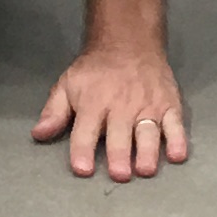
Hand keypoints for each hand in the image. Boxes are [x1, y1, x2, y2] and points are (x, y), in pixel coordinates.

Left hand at [33, 42, 187, 180]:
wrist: (129, 41)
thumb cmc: (95, 70)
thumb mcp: (68, 84)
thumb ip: (54, 112)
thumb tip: (39, 134)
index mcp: (93, 102)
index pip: (85, 130)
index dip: (82, 150)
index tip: (82, 169)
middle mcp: (121, 105)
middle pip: (120, 134)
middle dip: (119, 155)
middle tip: (119, 175)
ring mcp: (148, 105)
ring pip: (148, 132)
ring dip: (148, 151)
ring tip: (145, 170)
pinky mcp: (169, 104)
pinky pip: (175, 124)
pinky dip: (178, 140)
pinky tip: (177, 155)